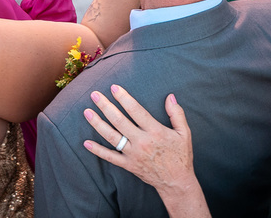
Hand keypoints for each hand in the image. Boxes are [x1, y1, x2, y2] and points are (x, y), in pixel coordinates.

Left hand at [83, 88, 199, 200]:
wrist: (176, 182)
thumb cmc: (181, 155)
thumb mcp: (184, 133)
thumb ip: (177, 114)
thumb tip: (170, 96)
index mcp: (155, 131)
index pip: (136, 111)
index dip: (124, 98)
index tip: (114, 88)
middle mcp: (141, 142)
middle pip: (119, 121)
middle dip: (105, 106)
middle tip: (94, 94)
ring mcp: (133, 154)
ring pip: (112, 137)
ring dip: (98, 124)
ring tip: (87, 112)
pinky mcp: (128, 165)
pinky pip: (110, 157)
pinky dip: (98, 150)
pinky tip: (86, 143)